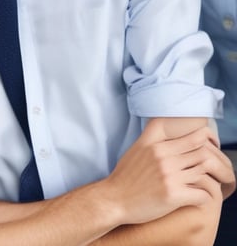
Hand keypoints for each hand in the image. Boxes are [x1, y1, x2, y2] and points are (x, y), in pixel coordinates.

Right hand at [102, 119, 227, 224]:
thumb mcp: (136, 149)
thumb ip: (152, 137)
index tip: (211, 147)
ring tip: (205, 185)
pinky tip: (197, 199)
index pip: (194, 136)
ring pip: (205, 174)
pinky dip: (204, 198)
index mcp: (155, 145)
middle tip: (213, 170)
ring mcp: (169, 176)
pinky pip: (202, 195)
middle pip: (203, 154)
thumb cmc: (125, 176)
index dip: (208, 140)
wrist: (113, 200)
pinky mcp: (173, 195)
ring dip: (210, 181)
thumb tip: (168, 128)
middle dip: (213, 162)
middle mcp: (163, 157)